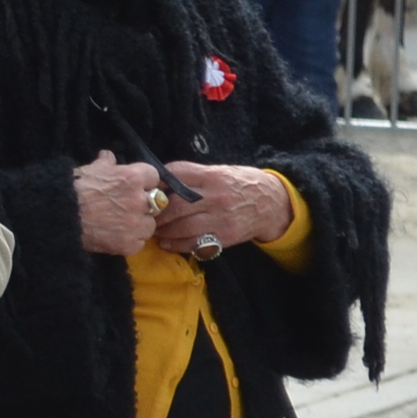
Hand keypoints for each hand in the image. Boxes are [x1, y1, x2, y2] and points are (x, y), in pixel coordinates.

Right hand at [73, 151, 166, 255]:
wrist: (56, 216)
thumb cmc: (71, 188)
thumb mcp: (89, 170)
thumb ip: (105, 163)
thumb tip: (108, 156)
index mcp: (132, 177)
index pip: (154, 177)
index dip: (144, 182)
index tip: (135, 187)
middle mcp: (139, 200)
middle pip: (156, 202)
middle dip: (144, 204)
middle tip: (126, 207)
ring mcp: (136, 223)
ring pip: (150, 225)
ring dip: (139, 225)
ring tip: (119, 225)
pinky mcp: (129, 244)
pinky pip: (139, 243)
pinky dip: (129, 241)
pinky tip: (114, 237)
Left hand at [154, 161, 291, 255]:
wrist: (272, 203)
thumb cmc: (239, 184)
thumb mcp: (218, 171)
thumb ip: (192, 176)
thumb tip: (159, 180)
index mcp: (212, 176)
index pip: (177, 174)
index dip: (158, 181)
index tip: (147, 190)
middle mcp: (216, 196)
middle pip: (175, 205)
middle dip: (156, 213)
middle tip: (144, 216)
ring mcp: (221, 218)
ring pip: (182, 227)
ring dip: (163, 231)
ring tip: (152, 231)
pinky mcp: (225, 236)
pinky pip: (195, 243)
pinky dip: (176, 245)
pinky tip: (166, 243)